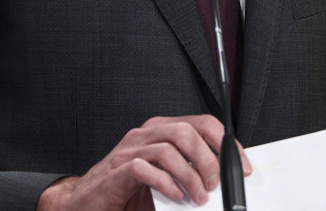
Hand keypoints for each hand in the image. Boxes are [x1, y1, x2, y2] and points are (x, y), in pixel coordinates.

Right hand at [36, 115, 251, 210]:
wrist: (84, 204)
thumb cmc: (125, 194)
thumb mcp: (164, 182)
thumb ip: (188, 176)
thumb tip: (221, 185)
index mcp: (160, 133)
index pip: (200, 123)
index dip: (225, 142)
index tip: (241, 166)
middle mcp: (145, 136)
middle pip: (186, 131)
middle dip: (208, 160)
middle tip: (215, 185)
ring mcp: (129, 151)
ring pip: (169, 148)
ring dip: (190, 176)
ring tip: (198, 197)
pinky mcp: (118, 171)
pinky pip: (146, 169)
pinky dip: (166, 184)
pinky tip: (174, 197)